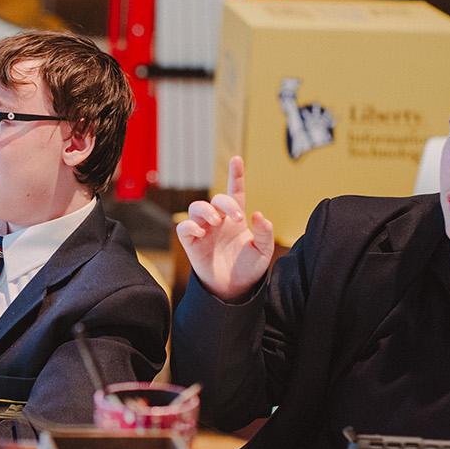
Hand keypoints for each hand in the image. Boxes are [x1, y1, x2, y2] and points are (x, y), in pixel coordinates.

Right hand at [175, 156, 274, 300]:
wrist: (234, 289)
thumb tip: (257, 214)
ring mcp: (203, 230)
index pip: (235, 192)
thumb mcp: (263, 251)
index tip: (236, 159)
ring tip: (217, 222)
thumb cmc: (248, 268)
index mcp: (236, 218)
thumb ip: (265, 232)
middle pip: (216, 199)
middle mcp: (218, 221)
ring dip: (207, 210)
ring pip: (196, 207)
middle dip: (226, 203)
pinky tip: (202, 232)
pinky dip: (191, 226)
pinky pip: (184, 227)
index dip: (236, 175)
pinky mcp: (191, 243)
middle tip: (237, 218)